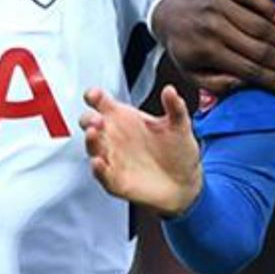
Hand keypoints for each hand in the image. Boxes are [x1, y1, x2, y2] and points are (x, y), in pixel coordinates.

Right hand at [80, 86, 202, 216]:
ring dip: (91, 140)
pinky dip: (98, 168)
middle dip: (89, 119)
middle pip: (91, 123)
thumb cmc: (177, 151)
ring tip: (94, 133)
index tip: (93, 95)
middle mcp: (114, 136)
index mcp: (124, 118)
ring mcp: (112, 157)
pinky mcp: (114, 180)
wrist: (185, 183)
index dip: (94, 97)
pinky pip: (102, 174)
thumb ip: (175, 107)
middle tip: (97, 119)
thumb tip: (170, 90)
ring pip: (93, 147)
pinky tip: (99, 162)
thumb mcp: (179, 126)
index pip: (102, 103)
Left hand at [152, 0, 274, 96]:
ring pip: (259, 23)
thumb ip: (219, 85)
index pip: (249, 70)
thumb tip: (247, 83)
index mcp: (205, 51)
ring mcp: (217, 2)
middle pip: (259, 47)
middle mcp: (212, 26)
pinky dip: (270, 8)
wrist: (166, 10)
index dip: (273, 80)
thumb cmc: (185, 46)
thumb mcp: (193, 74)